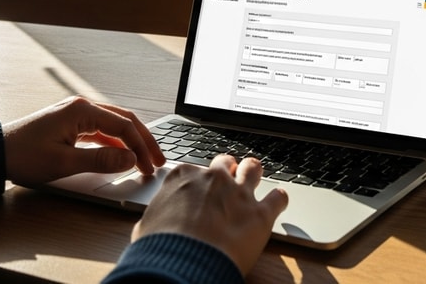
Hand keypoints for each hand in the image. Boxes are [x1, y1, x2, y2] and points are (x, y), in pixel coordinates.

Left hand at [1, 96, 165, 184]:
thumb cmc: (23, 155)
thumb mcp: (63, 162)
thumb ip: (100, 160)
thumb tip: (130, 159)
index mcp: (81, 110)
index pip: (124, 126)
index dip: (141, 147)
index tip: (151, 165)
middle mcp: (81, 106)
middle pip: (124, 120)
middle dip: (143, 140)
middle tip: (158, 160)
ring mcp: (76, 113)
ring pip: (114, 124)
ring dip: (131, 142)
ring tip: (145, 159)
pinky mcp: (71, 123)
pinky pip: (101, 130)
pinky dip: (116, 143)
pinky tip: (123, 156)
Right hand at [132, 155, 288, 275]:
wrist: (183, 263)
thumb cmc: (160, 247)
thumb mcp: (146, 227)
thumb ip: (157, 217)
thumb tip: (153, 225)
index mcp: (184, 177)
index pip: (193, 170)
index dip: (197, 181)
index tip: (197, 191)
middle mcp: (213, 179)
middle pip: (224, 163)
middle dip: (226, 170)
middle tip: (226, 181)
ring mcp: (238, 194)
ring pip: (253, 168)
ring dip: (253, 173)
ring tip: (253, 177)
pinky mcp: (260, 214)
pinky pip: (278, 198)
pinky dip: (279, 199)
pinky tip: (278, 201)